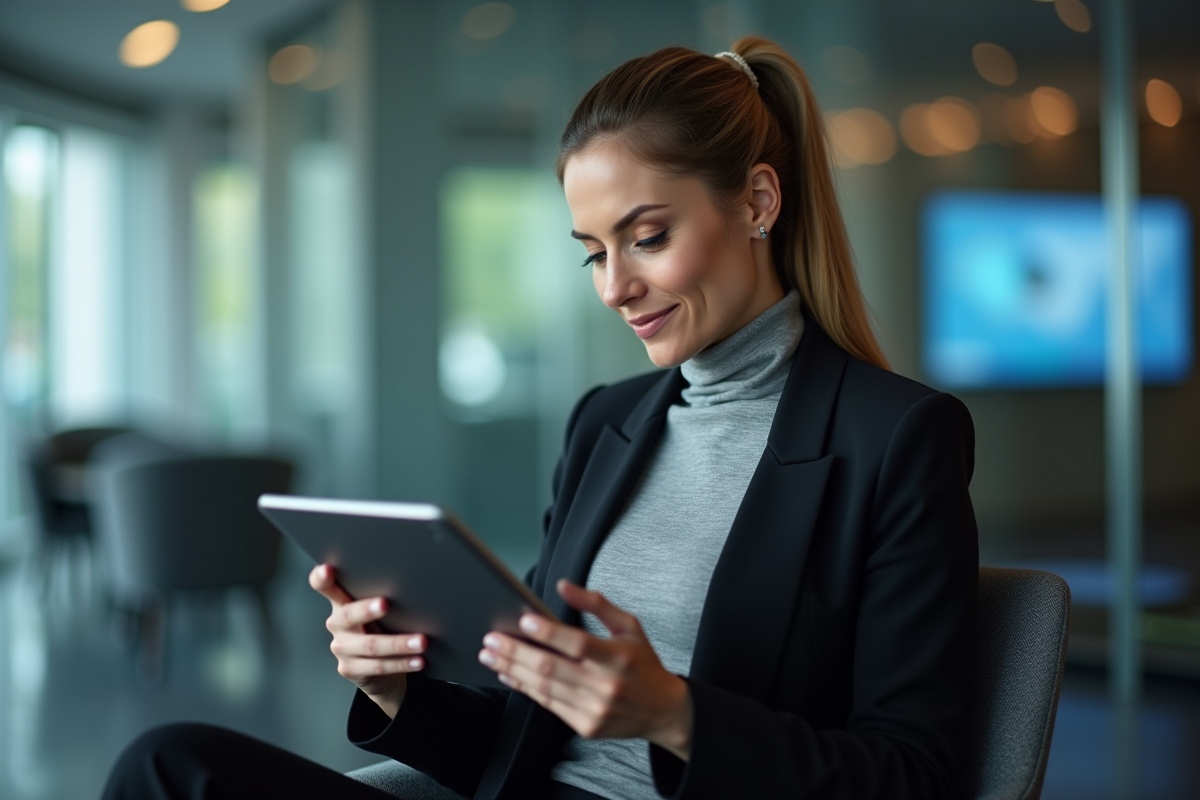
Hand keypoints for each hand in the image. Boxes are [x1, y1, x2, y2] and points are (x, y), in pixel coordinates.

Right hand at [308, 563, 426, 717]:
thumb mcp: (378, 610)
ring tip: (421, 641)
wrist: (380, 670)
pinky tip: (417, 660)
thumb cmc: (381, 628)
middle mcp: (337, 624)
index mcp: (341, 602)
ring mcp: (341, 648)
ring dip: (399, 643)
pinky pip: (378, 666)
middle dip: (366, 610)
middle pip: (348, 616)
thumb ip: (382, 595)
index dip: (321, 579)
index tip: (326, 569)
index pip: (324, 587)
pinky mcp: (350, 668)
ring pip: (370, 645)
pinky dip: (401, 663)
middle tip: (385, 604)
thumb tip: (412, 584)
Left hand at [478, 579, 692, 759]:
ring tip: (491, 655)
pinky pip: (548, 705)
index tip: (524, 620)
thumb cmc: (643, 663)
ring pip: (544, 687)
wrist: (662, 710)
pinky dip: (525, 688)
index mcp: (618, 656)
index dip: (549, 632)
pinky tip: (510, 675)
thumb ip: (596, 605)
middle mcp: (605, 685)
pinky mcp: (586, 725)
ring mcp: (594, 709)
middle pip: (552, 667)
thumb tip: (564, 586)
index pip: (578, 643)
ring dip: (513, 670)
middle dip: (516, 652)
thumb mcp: (629, 626)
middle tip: (492, 639)